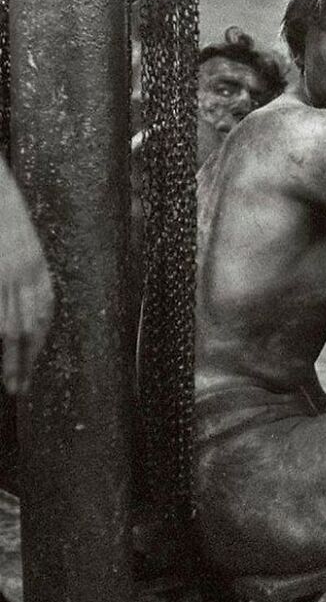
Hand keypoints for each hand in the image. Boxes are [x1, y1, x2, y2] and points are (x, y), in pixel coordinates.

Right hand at [0, 165, 53, 394]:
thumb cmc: (0, 214)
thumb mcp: (17, 245)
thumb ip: (19, 275)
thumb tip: (18, 304)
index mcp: (36, 264)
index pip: (44, 312)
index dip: (39, 341)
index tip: (31, 363)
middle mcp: (26, 271)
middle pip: (32, 326)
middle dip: (28, 359)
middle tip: (20, 387)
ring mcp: (6, 274)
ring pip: (12, 326)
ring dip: (11, 358)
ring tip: (10, 382)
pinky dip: (0, 332)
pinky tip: (1, 348)